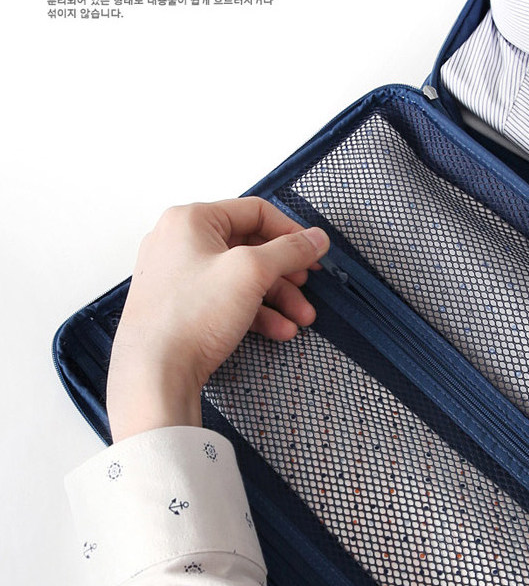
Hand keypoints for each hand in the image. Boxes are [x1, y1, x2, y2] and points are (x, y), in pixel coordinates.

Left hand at [106, 198, 329, 441]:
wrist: (154, 373)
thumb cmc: (192, 315)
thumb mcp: (251, 272)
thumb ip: (290, 250)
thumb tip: (317, 238)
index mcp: (190, 220)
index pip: (254, 212)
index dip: (290, 232)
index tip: (314, 253)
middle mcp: (179, 242)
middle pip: (249, 248)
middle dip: (285, 274)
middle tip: (308, 290)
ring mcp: (177, 276)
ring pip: (240, 278)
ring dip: (276, 298)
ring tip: (300, 320)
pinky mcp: (180, 306)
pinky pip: (225, 300)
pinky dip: (254, 313)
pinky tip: (278, 331)